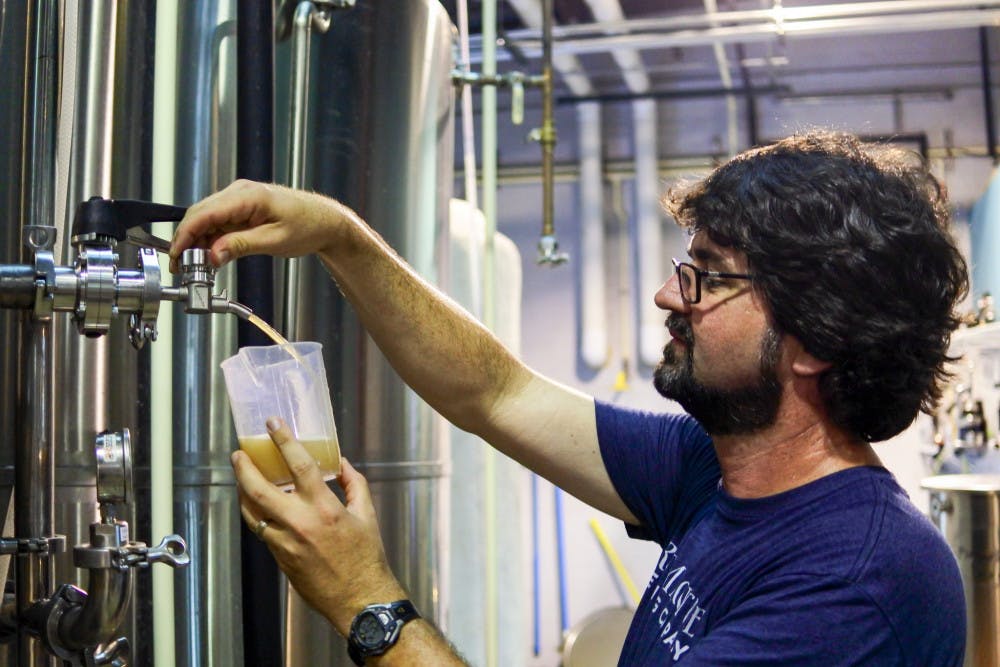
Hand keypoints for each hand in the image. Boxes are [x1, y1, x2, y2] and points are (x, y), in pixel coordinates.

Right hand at [168, 180, 359, 271]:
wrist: (325, 222)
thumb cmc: (308, 226)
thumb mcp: (274, 241)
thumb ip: (241, 246)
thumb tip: (212, 255)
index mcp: (247, 196)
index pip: (204, 213)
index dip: (185, 234)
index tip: (176, 255)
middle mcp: (239, 193)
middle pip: (199, 215)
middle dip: (186, 240)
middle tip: (181, 266)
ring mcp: (239, 200)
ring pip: (206, 220)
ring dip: (197, 242)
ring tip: (194, 267)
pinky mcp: (241, 210)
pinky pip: (218, 223)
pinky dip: (210, 240)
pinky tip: (209, 257)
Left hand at [232, 417, 406, 634]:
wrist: (359, 599)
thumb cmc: (366, 557)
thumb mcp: (367, 515)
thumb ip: (353, 485)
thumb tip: (341, 465)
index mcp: (324, 509)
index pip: (299, 466)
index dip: (284, 441)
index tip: (273, 424)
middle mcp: (300, 524)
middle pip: (259, 489)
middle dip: (244, 468)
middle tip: (239, 454)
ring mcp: (285, 543)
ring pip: (252, 512)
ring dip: (243, 491)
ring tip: (242, 476)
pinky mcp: (280, 559)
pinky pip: (261, 530)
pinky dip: (257, 513)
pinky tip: (258, 504)